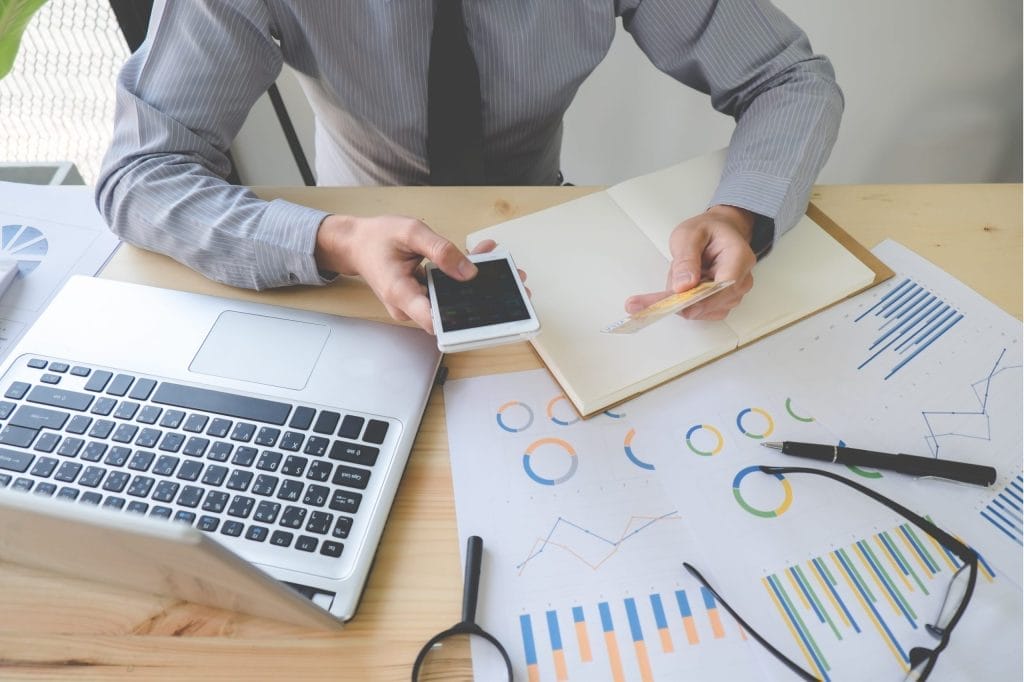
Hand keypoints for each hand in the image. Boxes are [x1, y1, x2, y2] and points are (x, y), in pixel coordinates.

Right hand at [316, 214, 491, 332]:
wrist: (356, 244)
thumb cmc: (376, 238)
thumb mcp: (410, 232)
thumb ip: (440, 250)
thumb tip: (469, 271)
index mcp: (400, 293)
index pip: (434, 320)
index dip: (463, 321)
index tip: (489, 312)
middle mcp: (408, 306)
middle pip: (450, 312)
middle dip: (481, 297)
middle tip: (512, 281)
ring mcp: (415, 305)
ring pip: (451, 302)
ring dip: (475, 284)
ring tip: (501, 264)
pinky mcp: (422, 298)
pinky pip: (446, 293)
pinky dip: (462, 277)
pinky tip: (480, 257)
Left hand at [624, 205, 756, 320]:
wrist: (719, 231)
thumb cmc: (707, 230)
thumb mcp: (689, 234)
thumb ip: (686, 258)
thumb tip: (683, 287)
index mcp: (738, 258)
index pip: (721, 287)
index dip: (696, 298)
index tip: (670, 302)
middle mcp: (741, 281)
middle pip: (708, 303)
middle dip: (679, 296)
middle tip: (650, 291)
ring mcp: (733, 295)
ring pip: (700, 310)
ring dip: (680, 297)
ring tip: (677, 271)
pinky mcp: (721, 304)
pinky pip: (698, 311)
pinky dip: (683, 301)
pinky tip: (681, 282)